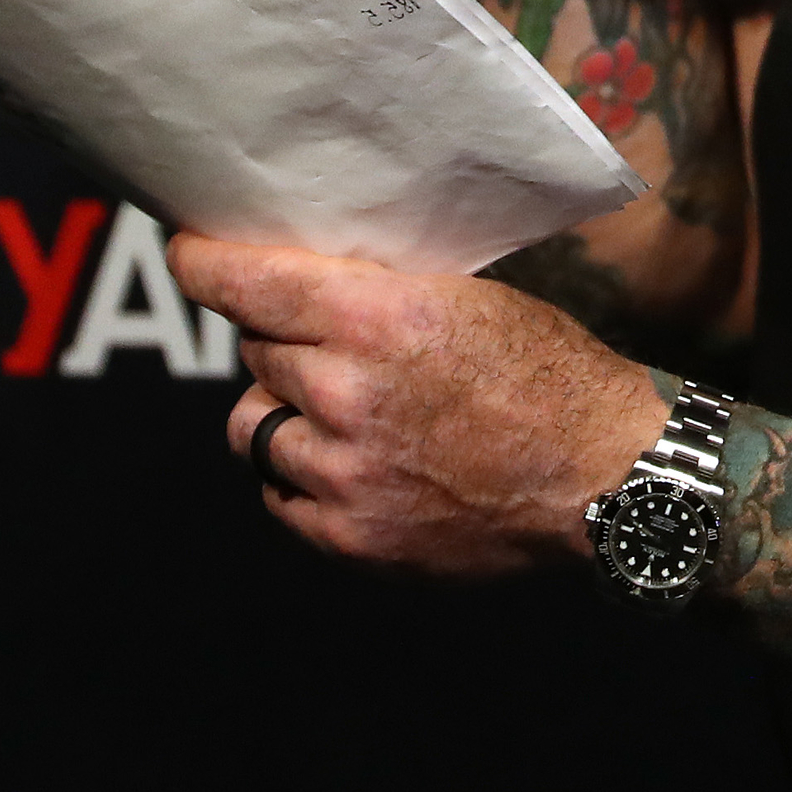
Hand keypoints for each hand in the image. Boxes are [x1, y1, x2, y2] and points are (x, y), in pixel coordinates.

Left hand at [172, 235, 672, 576]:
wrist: (603, 478)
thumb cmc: (548, 374)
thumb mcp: (468, 298)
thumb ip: (375, 296)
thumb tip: (298, 287)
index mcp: (377, 319)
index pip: (246, 284)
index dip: (205, 265)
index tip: (188, 255)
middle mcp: (346, 394)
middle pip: (255, 352)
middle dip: (283, 342)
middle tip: (332, 346)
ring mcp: (343, 472)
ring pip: (253, 427)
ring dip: (286, 413)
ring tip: (340, 412)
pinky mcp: (349, 535)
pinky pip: (279, 494)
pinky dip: (302, 477)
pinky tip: (352, 464)